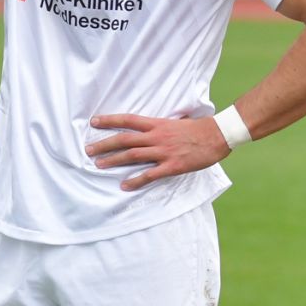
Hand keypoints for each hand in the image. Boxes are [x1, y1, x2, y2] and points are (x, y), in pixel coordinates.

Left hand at [84, 114, 229, 189]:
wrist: (217, 136)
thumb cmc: (197, 129)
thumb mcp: (175, 121)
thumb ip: (159, 126)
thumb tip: (148, 127)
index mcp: (157, 124)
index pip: (128, 120)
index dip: (110, 120)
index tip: (94, 122)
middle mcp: (157, 137)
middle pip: (125, 140)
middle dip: (104, 144)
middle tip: (88, 150)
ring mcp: (164, 151)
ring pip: (133, 156)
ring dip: (114, 161)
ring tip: (98, 165)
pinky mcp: (172, 166)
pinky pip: (150, 175)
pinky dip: (136, 180)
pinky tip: (124, 185)